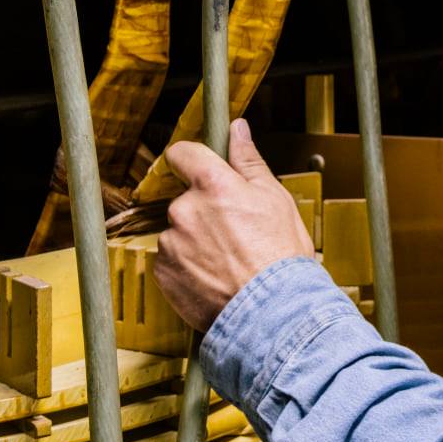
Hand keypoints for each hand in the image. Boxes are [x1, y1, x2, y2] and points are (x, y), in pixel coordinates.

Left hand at [157, 119, 315, 330]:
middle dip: (204, 209)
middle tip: (234, 231)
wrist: (271, 312)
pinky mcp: (163, 271)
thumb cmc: (280, 257)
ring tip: (227, 259)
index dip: (192, 158)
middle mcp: (185, 209)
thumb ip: (248, 161)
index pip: (183, 153)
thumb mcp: (274, 199)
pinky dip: (187, 265)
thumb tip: (237, 130)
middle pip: (186, 198)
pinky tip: (213, 274)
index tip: (198, 166)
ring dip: (195, 239)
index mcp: (213, 185)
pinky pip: (171, 258)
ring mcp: (170, 242)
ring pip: (179, 230)